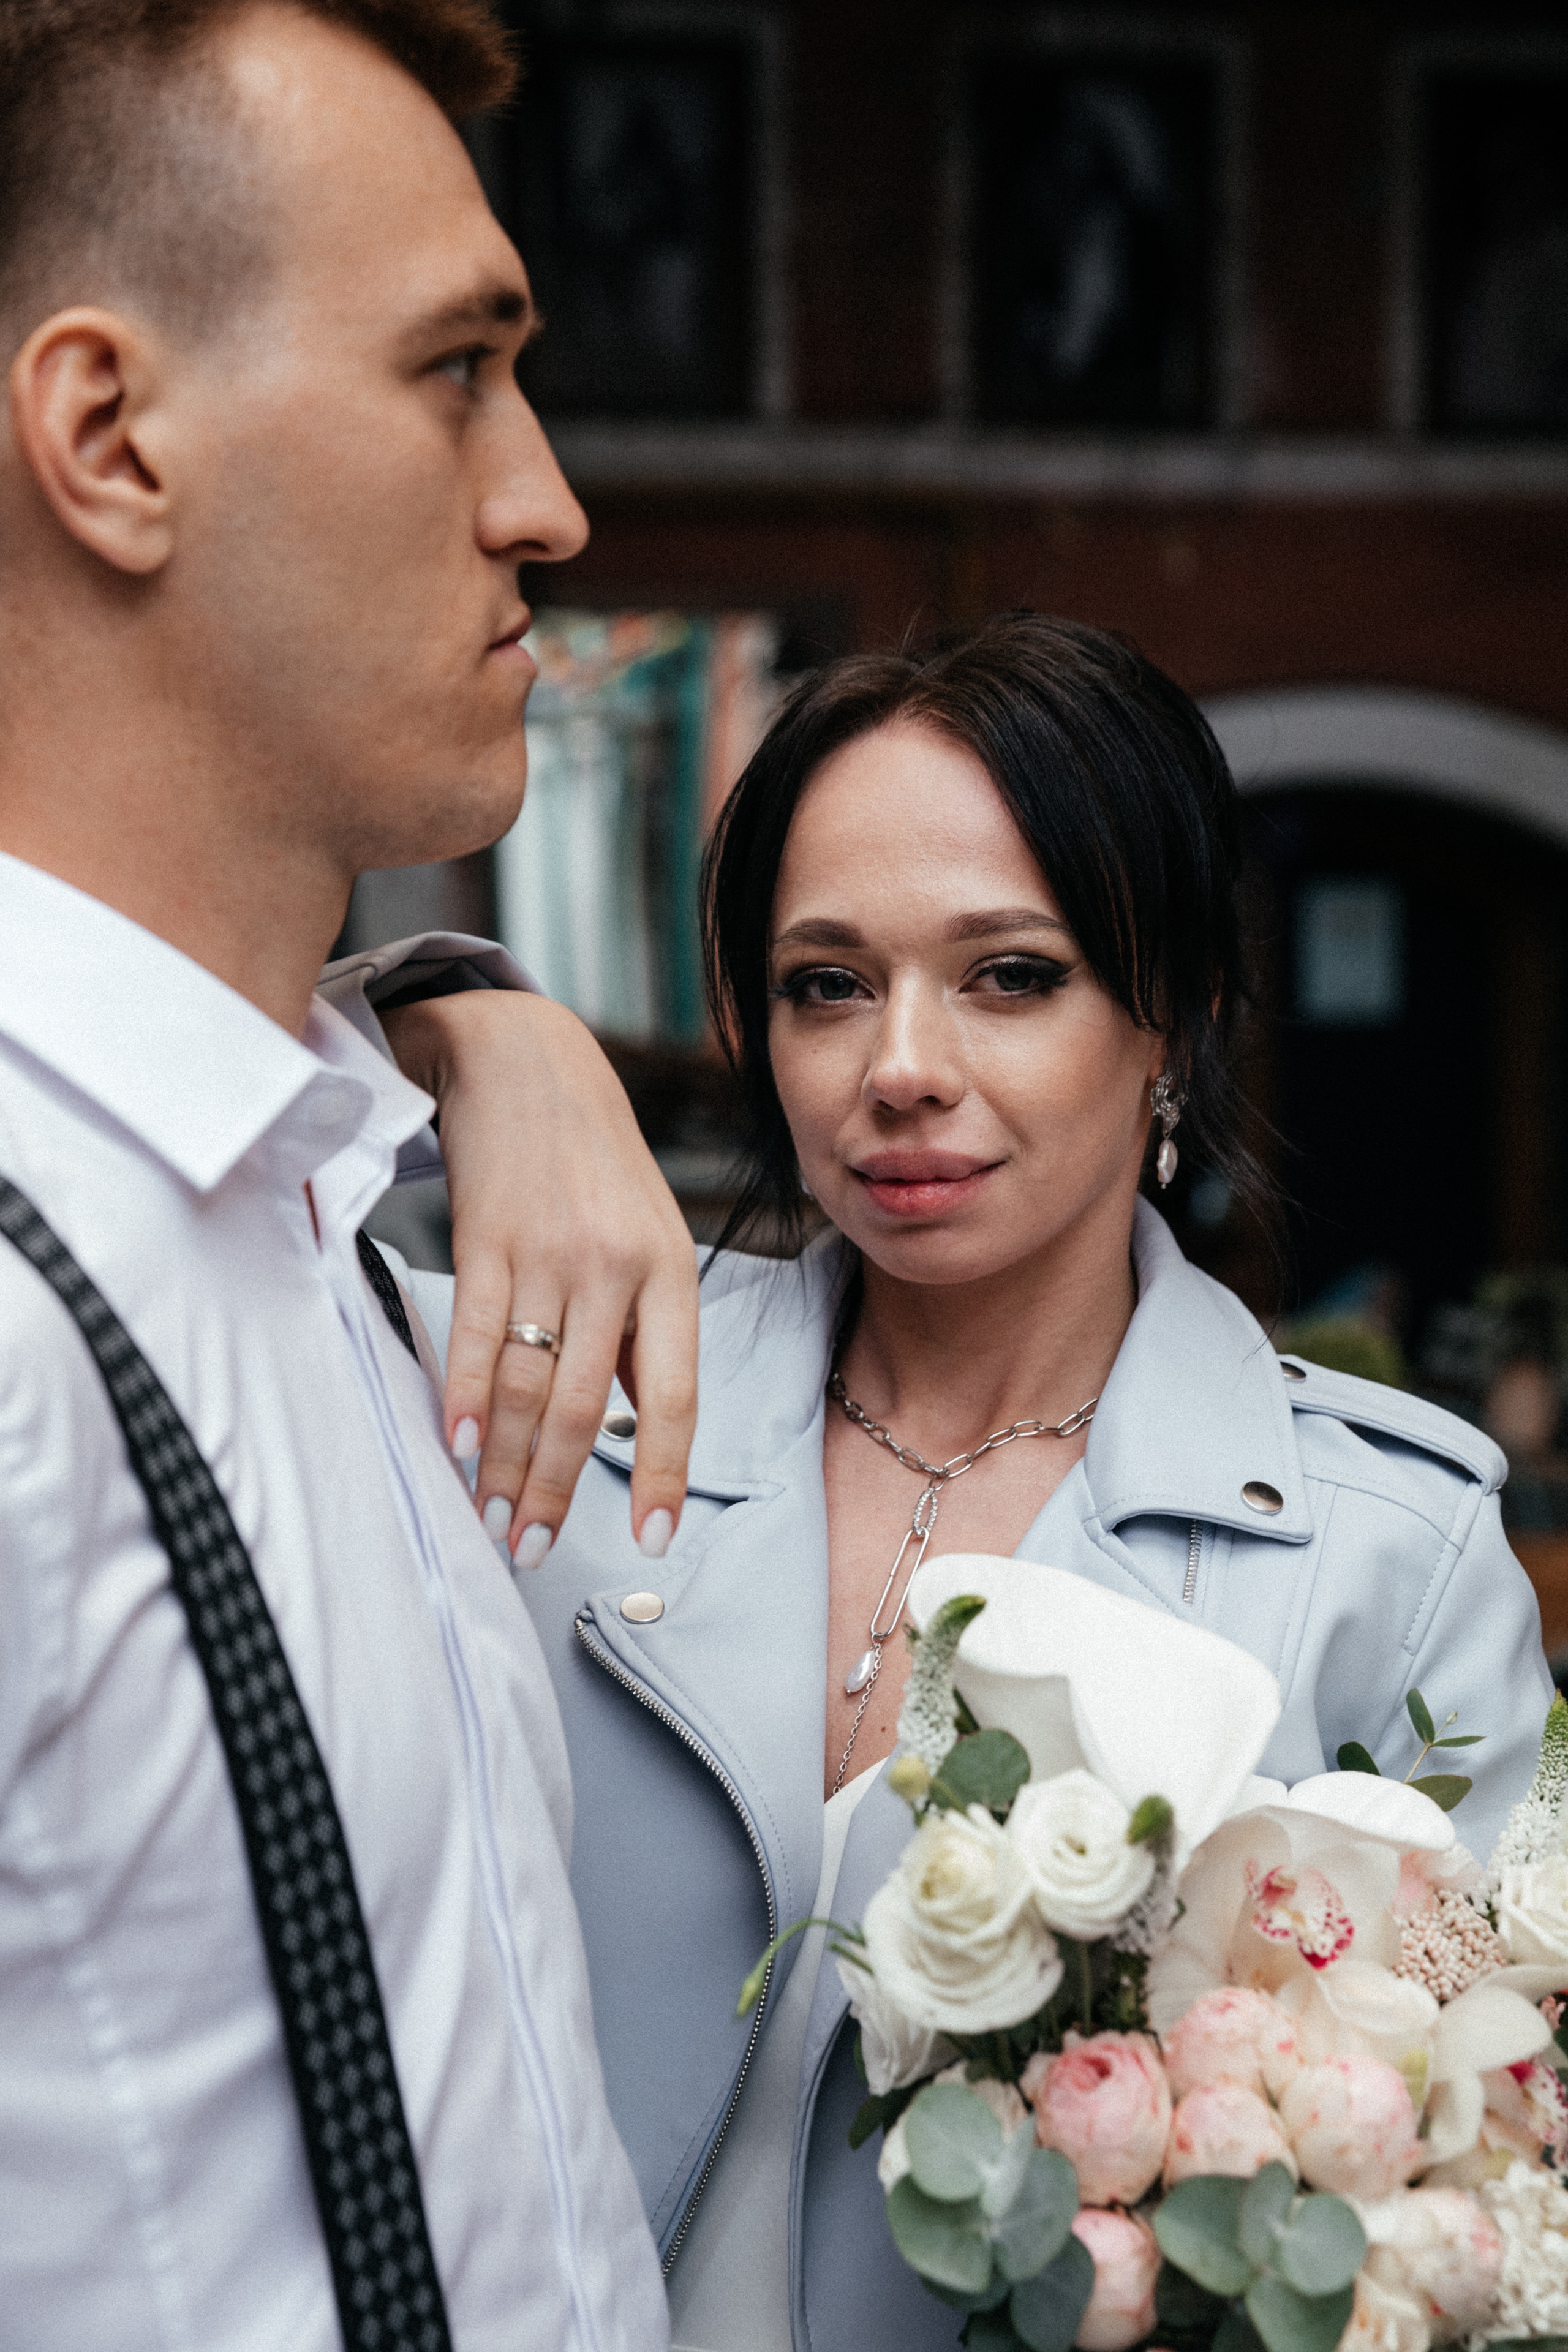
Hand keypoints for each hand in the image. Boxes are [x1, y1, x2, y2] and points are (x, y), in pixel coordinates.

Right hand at [380, 991, 697, 1566]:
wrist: (528, 1062)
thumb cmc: (593, 1165)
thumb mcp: (648, 1237)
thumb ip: (639, 1331)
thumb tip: (631, 1428)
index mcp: (671, 1274)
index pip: (675, 1395)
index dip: (662, 1473)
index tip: (650, 1539)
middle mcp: (616, 1268)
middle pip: (583, 1405)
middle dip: (553, 1488)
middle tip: (529, 1548)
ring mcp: (548, 1252)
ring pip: (524, 1383)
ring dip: (501, 1463)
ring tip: (490, 1519)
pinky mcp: (485, 1237)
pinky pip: (472, 1334)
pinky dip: (458, 1398)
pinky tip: (452, 1446)